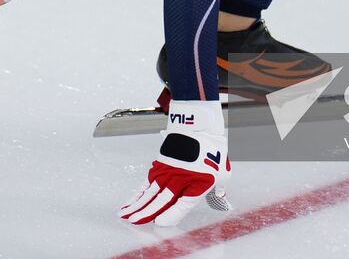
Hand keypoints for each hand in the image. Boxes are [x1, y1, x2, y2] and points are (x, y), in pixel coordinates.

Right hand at [118, 99, 231, 226]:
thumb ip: (220, 189)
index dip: (170, 216)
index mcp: (196, 185)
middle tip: (134, 222)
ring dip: (137, 204)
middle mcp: (179, 180)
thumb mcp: (223, 172)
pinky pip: (146, 182)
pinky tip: (130, 202)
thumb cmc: (213, 150)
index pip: (181, 206)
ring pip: (149, 192)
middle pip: (160, 200)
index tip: (159, 223)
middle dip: (146, 213)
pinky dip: (137, 193)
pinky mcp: (160, 165)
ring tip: (125, 215)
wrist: (200, 126)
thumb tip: (221, 200)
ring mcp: (167, 172)